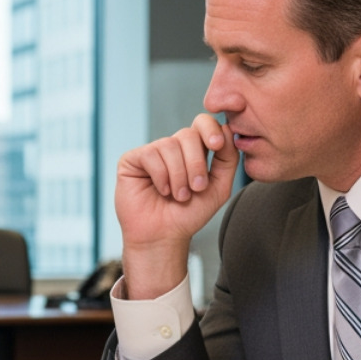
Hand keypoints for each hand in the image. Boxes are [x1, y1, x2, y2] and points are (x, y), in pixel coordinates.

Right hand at [114, 114, 237, 298]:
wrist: (164, 236)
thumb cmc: (189, 214)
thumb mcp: (219, 187)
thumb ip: (228, 158)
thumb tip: (228, 128)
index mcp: (193, 150)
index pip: (202, 123)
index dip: (210, 129)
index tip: (216, 146)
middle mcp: (172, 148)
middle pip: (188, 134)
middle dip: (196, 163)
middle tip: (197, 188)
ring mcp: (152, 152)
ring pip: (170, 145)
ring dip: (179, 176)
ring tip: (178, 196)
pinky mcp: (132, 159)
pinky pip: (151, 155)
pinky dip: (161, 176)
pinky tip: (161, 191)